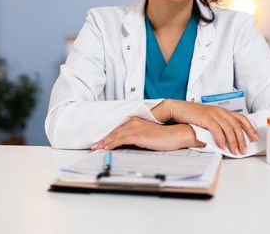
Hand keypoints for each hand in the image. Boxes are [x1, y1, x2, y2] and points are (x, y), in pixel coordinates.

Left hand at [90, 117, 204, 150]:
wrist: (175, 134)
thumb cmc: (163, 136)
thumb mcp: (148, 135)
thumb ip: (137, 137)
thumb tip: (128, 145)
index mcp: (136, 121)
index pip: (119, 129)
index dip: (109, 136)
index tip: (101, 141)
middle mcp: (134, 122)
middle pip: (115, 131)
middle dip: (104, 139)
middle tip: (95, 146)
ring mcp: (135, 127)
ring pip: (116, 135)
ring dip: (105, 142)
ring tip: (97, 148)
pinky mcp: (137, 134)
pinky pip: (121, 139)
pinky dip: (112, 143)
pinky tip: (107, 147)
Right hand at [152, 100, 257, 154]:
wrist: (179, 108)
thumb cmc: (193, 115)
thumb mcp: (209, 117)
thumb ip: (219, 124)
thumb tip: (227, 137)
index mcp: (222, 111)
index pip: (241, 118)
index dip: (250, 128)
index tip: (254, 138)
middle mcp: (220, 111)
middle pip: (237, 125)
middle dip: (242, 139)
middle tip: (244, 150)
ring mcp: (213, 113)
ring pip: (229, 128)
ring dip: (233, 141)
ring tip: (235, 151)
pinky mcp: (205, 117)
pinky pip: (217, 129)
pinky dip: (221, 139)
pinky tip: (223, 147)